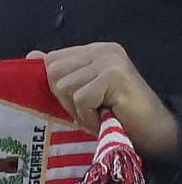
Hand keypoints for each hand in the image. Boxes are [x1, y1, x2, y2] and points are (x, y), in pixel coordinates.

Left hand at [34, 43, 179, 162]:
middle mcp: (101, 50)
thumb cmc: (115, 116)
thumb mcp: (82, 93)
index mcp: (92, 51)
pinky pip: (80, 98)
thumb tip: (31, 56)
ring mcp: (109, 60)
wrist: (152, 133)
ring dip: (77, 110)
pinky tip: (103, 119)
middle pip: (53, 71)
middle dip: (64, 98)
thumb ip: (61, 74)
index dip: (56, 86)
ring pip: (64, 86)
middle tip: (87, 110)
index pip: (52, 59)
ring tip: (96, 114)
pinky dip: (88, 116)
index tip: (75, 102)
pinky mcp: (115, 75)